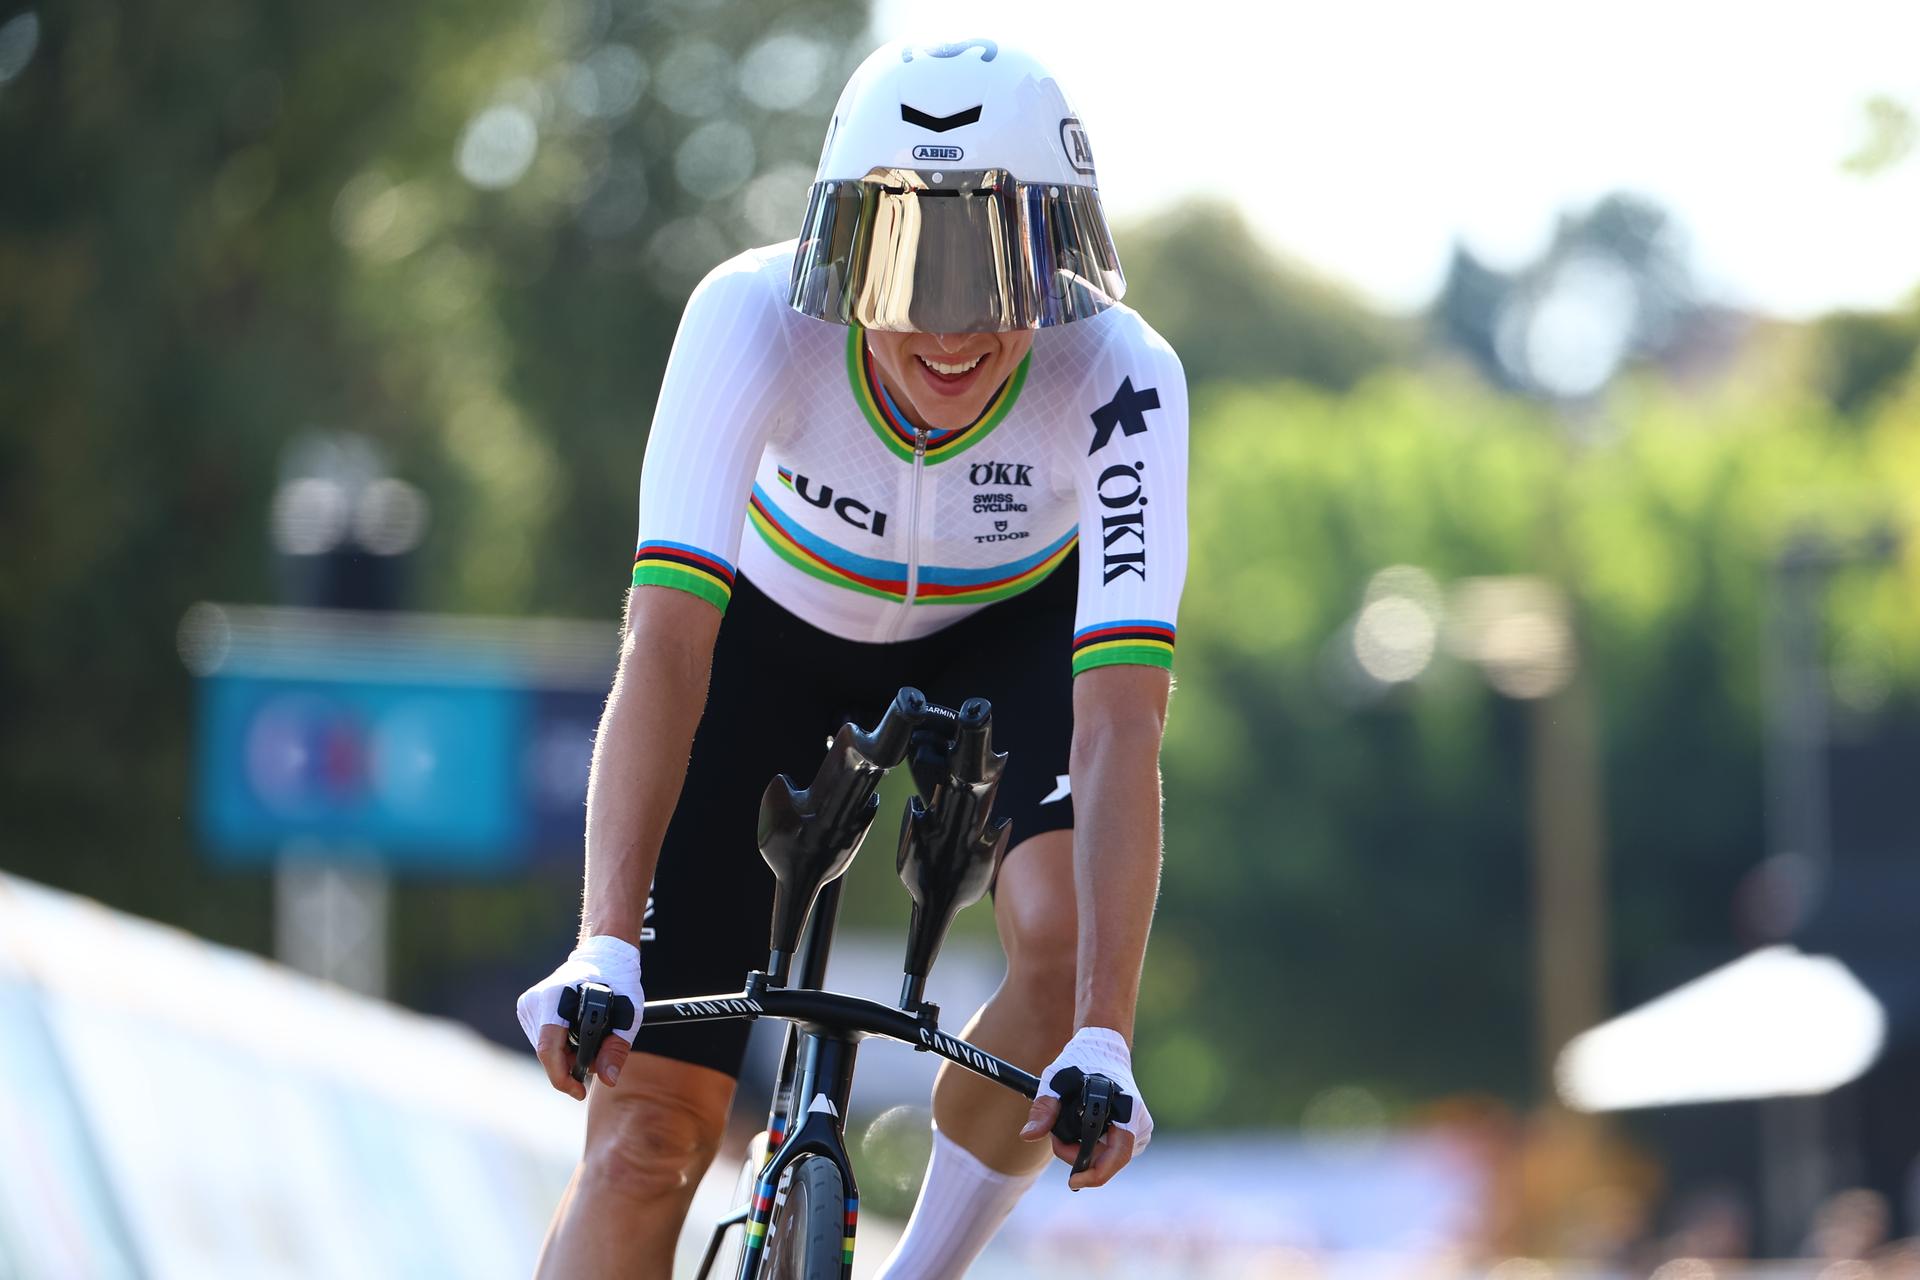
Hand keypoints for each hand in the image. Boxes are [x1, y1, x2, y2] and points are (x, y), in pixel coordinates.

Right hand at [515, 935, 643, 1099]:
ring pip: (543, 1050)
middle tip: (597, 1062)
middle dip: (570, 1066)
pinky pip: (542, 1040)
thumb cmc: (618, 981)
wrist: (604, 955)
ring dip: (565, 1058)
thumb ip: (617, 1047)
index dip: (561, 1076)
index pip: (549, 1048)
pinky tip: (577, 1037)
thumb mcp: (627, 1015)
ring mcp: (528, 1004)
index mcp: (556, 997)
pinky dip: (559, 1047)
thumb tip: (608, 1079)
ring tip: (590, 1045)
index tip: (579, 1091)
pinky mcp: (527, 1008)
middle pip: (547, 1053)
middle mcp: (535, 1000)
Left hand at [1019, 1027, 1152, 1189]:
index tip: (1072, 1181)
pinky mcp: (1136, 1131)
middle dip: (1078, 1155)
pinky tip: (1081, 1132)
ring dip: (1085, 1152)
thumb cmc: (1081, 1062)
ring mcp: (1140, 1129)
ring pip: (1109, 1157)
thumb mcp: (1056, 1081)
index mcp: (1127, 1110)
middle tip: (1058, 1138)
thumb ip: (1043, 1109)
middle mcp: (1139, 1122)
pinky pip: (1112, 1151)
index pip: (1116, 1157)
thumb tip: (1028, 1135)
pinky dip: (1094, 1147)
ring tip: (1066, 1130)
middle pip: (1108, 1159)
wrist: (1102, 1050)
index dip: (1094, 1174)